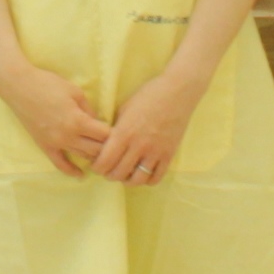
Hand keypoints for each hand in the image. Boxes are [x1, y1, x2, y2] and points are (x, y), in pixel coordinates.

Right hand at [0, 60, 109, 175]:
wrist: (19, 86)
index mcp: (78, 121)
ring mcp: (55, 143)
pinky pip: (59, 164)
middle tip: (116, 147)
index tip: (121, 133)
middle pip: (96, 149)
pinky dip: (71, 171)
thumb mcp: (75, 91)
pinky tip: (80, 175)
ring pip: (82, 157)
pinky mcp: (44, 146)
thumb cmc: (48, 84)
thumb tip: (98, 123)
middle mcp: (68, 136)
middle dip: (108, 148)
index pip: (104, 135)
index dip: (115, 134)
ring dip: (94, 158)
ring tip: (104, 158)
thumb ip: (89, 110)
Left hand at [94, 67, 202, 185]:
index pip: (105, 161)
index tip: (96, 165)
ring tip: (125, 174)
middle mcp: (139, 145)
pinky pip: (156, 178)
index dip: (97, 167)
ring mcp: (155, 152)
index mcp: (124, 132)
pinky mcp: (169, 155)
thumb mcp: (125, 109)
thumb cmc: (148, 95)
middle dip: (109, 175)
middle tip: (108, 171)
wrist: (178, 92)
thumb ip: (116, 129)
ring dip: (127, 180)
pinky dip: (147, 180)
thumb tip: (106, 144)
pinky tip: (142, 173)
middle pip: (118, 173)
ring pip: (137, 180)